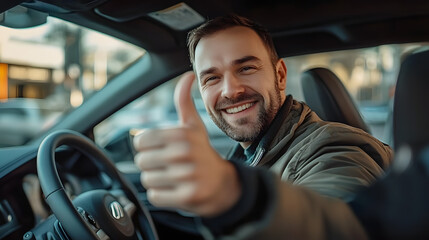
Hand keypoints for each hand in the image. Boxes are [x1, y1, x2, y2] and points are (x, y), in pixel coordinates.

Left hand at [133, 72, 240, 216]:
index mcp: (182, 134)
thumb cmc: (203, 153)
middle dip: (152, 164)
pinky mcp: (187, 197)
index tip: (161, 149)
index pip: (141, 140)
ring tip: (173, 177)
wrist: (224, 184)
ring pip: (147, 179)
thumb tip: (187, 75)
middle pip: (142, 161)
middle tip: (168, 165)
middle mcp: (184, 154)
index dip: (147, 146)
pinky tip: (175, 189)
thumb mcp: (194, 126)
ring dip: (157, 179)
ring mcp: (186, 176)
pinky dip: (161, 194)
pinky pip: (155, 196)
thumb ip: (184, 101)